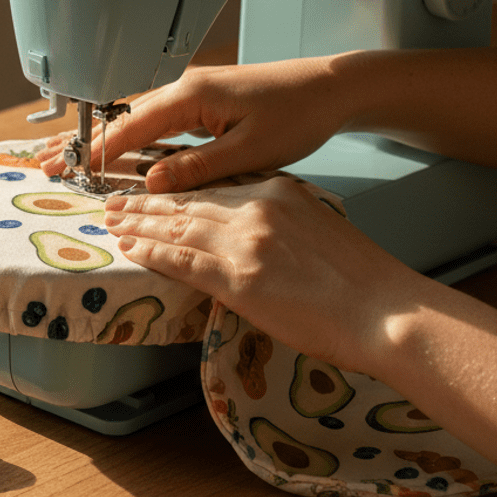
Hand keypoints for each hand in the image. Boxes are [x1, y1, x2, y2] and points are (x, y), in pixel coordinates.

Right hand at [38, 56, 351, 191]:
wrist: (332, 87)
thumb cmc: (299, 114)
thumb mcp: (250, 150)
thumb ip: (197, 167)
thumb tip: (152, 183)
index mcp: (190, 96)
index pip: (129, 127)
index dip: (93, 151)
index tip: (63, 170)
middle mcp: (184, 89)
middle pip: (119, 120)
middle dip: (82, 144)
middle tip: (44, 165)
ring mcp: (191, 93)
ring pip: (134, 120)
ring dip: (101, 141)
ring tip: (67, 160)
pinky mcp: (201, 101)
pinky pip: (154, 122)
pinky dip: (128, 138)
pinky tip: (115, 153)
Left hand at [103, 178, 427, 371]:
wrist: (384, 310)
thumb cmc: (361, 281)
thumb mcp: (317, 229)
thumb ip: (278, 223)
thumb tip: (248, 236)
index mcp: (278, 191)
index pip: (214, 186)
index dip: (177, 188)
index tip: (153, 188)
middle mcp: (257, 208)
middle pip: (188, 201)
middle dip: (147, 202)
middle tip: (116, 200)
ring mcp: (245, 241)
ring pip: (177, 227)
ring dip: (138, 225)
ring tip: (112, 223)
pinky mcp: (237, 277)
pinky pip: (181, 261)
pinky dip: (151, 253)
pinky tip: (130, 249)